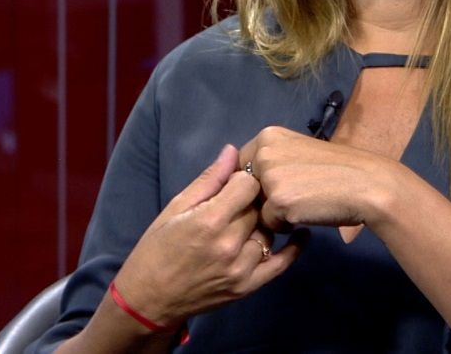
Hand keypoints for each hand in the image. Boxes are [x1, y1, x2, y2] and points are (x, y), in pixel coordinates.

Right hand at [112, 144, 304, 328]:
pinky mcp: (247, 287)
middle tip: (246, 199)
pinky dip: (294, 248)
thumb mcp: (176, 208)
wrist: (149, 299)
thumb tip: (232, 151)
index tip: (237, 182)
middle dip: (254, 199)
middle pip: (260, 207)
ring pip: (269, 231)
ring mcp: (240, 269)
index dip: (244, 179)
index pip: (248, 185)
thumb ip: (209, 180)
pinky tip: (301, 233)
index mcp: (209, 221)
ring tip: (257, 216)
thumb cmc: (157, 249)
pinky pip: (281, 264)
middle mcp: (229, 245)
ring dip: (265, 222)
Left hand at [238, 126, 398, 231]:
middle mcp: (263, 151)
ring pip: (255, 206)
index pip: (240, 165)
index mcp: (268, 135)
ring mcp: (269, 176)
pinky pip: (269, 223)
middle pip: (243, 187)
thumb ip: (272, 160)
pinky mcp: (278, 201)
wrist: (367, 184)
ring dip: (273, 212)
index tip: (276, 189)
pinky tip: (307, 213)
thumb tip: (245, 180)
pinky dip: (285, 224)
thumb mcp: (298, 154)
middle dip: (261, 198)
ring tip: (302, 204)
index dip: (254, 183)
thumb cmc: (337, 171)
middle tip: (293, 196)